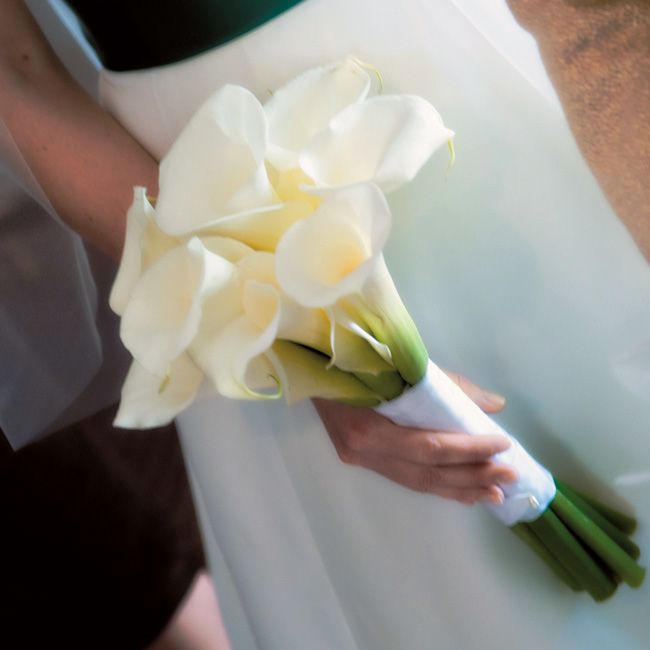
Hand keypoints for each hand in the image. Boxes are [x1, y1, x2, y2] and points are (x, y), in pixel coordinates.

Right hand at [313, 372, 516, 504]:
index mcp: (372, 425)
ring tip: (494, 493)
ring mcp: (360, 458)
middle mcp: (363, 450)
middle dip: (472, 475)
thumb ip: (452, 387)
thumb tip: (495, 406)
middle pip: (427, 472)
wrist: (311, 362)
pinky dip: (437, 485)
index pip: (431, 446)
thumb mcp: (404, 365)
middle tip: (509, 476)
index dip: (469, 450)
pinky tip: (461, 492)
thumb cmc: (360, 357)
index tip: (502, 445)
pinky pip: (405, 478)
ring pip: (417, 482)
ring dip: (459, 489)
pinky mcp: (361, 459)